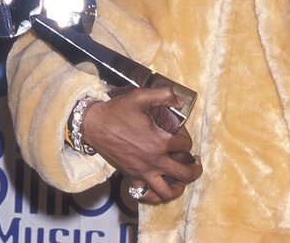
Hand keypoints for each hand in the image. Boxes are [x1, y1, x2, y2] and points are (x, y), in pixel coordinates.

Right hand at [81, 86, 202, 202]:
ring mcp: (142, 172)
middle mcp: (153, 161)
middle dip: (195, 168)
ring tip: (182, 178)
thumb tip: (180, 101)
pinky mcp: (131, 177)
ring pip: (168, 191)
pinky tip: (161, 186)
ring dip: (180, 186)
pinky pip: (146, 195)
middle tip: (196, 161)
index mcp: (160, 142)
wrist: (93, 125)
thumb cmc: (117, 111)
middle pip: (184, 173)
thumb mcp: (141, 96)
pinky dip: (156, 195)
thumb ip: (165, 95)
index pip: (186, 145)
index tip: (180, 131)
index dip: (186, 136)